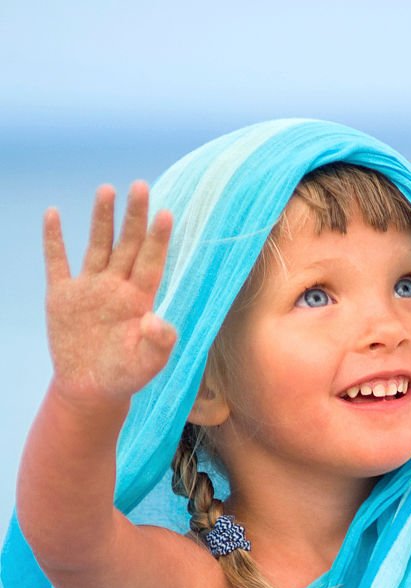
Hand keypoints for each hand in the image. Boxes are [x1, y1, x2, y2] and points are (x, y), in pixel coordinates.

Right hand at [43, 181, 176, 406]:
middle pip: (128, 245)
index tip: (167, 213)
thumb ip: (158, 344)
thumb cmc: (125, 376)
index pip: (152, 263)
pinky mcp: (62, 296)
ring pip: (97, 246)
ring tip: (106, 190)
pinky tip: (54, 214)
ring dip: (102, 219)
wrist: (91, 389)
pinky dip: (54, 240)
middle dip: (134, 217)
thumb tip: (157, 319)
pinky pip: (57, 263)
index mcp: (140, 299)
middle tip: (141, 186)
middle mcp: (117, 287)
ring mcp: (90, 288)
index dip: (159, 239)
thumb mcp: (147, 365)